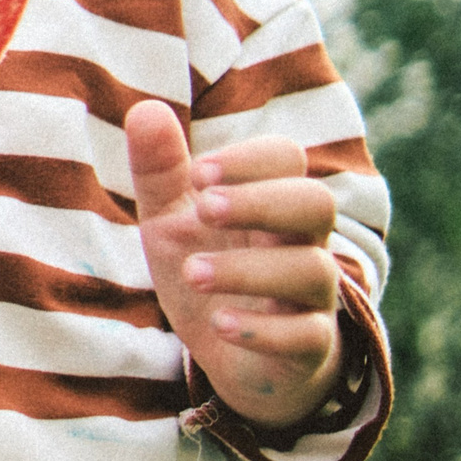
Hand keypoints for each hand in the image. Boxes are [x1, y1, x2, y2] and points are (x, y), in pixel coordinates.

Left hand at [127, 99, 342, 429]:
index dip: (248, 159)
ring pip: (312, 270)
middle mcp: (301, 243)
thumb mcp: (171, 219)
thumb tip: (144, 107)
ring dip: (247, 269)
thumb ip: (158, 169)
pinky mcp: (309, 347)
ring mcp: (311, 296)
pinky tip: (220, 324)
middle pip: (316, 204)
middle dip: (260, 202)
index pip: (286, 158)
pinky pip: (309, 336)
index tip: (199, 174)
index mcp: (270, 201)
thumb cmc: (206, 267)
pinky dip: (265, 329)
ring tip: (192, 272)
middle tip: (203, 209)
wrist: (230, 352)